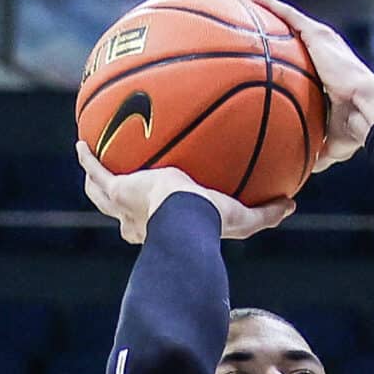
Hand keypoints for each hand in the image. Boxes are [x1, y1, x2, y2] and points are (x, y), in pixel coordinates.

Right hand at [75, 142, 292, 243]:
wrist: (185, 219)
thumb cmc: (212, 224)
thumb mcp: (244, 219)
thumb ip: (267, 212)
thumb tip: (292, 204)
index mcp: (162, 230)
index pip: (153, 229)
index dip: (150, 223)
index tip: (153, 211)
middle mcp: (137, 222)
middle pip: (120, 215)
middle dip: (115, 203)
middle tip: (116, 189)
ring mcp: (123, 206)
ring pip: (99, 194)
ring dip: (94, 182)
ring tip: (89, 162)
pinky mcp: (117, 189)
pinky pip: (97, 171)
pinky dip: (88, 158)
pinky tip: (82, 142)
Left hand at [243, 0, 373, 169]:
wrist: (369, 111)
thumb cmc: (355, 130)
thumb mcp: (329, 143)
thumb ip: (313, 149)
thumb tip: (299, 171)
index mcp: (328, 73)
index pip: (302, 59)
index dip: (286, 53)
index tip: (269, 51)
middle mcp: (325, 52)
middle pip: (293, 32)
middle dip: (272, 23)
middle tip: (250, 16)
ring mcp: (322, 41)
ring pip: (288, 17)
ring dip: (267, 6)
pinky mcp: (318, 35)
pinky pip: (288, 15)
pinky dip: (270, 4)